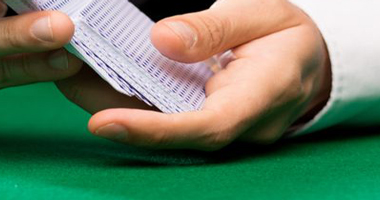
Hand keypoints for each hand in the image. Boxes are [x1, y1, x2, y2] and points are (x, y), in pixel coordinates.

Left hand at [56, 0, 331, 149]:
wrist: (312, 58)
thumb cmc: (289, 33)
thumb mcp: (261, 11)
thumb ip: (212, 29)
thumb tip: (162, 42)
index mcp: (263, 96)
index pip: (206, 125)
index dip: (153, 129)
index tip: (104, 123)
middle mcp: (241, 125)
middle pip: (174, 132)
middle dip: (116, 111)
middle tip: (67, 77)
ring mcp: (223, 129)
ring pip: (165, 126)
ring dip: (114, 102)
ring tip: (70, 71)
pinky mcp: (206, 122)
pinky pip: (165, 116)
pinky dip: (129, 99)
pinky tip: (95, 76)